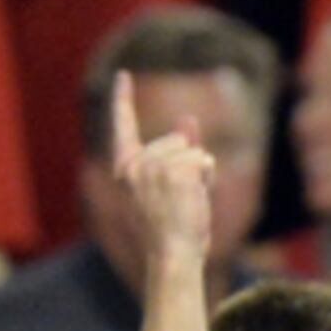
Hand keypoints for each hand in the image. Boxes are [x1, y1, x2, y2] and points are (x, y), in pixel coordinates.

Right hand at [105, 75, 218, 262]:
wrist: (173, 255)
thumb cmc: (172, 229)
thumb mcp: (172, 186)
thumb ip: (178, 151)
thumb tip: (186, 118)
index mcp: (126, 169)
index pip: (123, 127)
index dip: (123, 99)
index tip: (123, 75)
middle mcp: (134, 163)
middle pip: (178, 141)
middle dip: (190, 165)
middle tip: (180, 201)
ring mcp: (152, 165)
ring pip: (194, 151)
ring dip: (201, 175)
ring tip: (187, 203)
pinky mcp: (173, 169)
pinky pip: (204, 161)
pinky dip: (207, 179)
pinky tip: (194, 200)